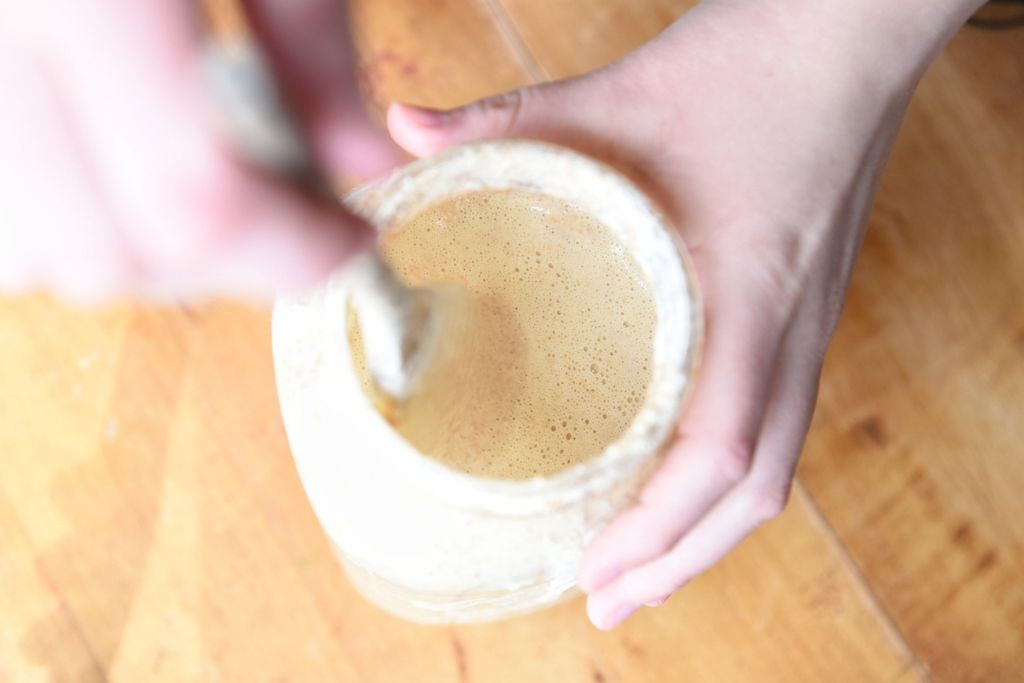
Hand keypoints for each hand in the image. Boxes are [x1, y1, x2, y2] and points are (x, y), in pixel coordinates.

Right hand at [0, 0, 403, 301]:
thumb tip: (367, 164)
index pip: (191, 194)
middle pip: (106, 252)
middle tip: (286, 221)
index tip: (352, 239)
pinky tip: (119, 169)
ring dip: (135, 255)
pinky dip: (65, 222)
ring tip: (202, 190)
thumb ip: (314, 37)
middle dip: (221, 266)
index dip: (292, 248)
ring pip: (29, 252)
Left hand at [387, 0, 981, 628]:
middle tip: (607, 605)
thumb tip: (401, 127)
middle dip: (682, 564)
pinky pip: (782, 426)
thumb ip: (507, 118)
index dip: (659, 530)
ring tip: (645, 575)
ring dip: (711, 535)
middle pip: (757, 492)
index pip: (723, 450)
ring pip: (779, 468)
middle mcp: (792, 329)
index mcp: (750, 293)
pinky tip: (685, 487)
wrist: (846, 39)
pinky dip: (731, 481)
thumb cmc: (747, 69)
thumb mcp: (618, 95)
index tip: (595, 573)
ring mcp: (810, 325)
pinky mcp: (807, 312)